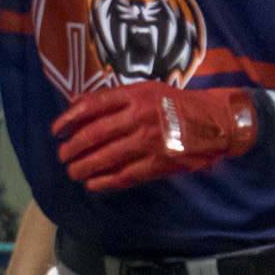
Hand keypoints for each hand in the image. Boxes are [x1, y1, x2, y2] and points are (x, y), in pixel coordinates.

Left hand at [53, 81, 258, 191]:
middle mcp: (140, 116)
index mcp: (136, 95)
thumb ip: (115, 97)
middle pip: (96, 133)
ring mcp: (149, 141)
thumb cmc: (180, 104)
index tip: (57, 130)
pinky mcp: (159, 163)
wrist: (218, 122)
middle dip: (73, 146)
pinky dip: (106, 181)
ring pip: (107, 156)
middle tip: (63, 155)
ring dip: (85, 166)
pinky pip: (126, 175)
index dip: (70, 118)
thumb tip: (77, 103)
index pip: (93, 105)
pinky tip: (93, 184)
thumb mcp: (149, 90)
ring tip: (74, 171)